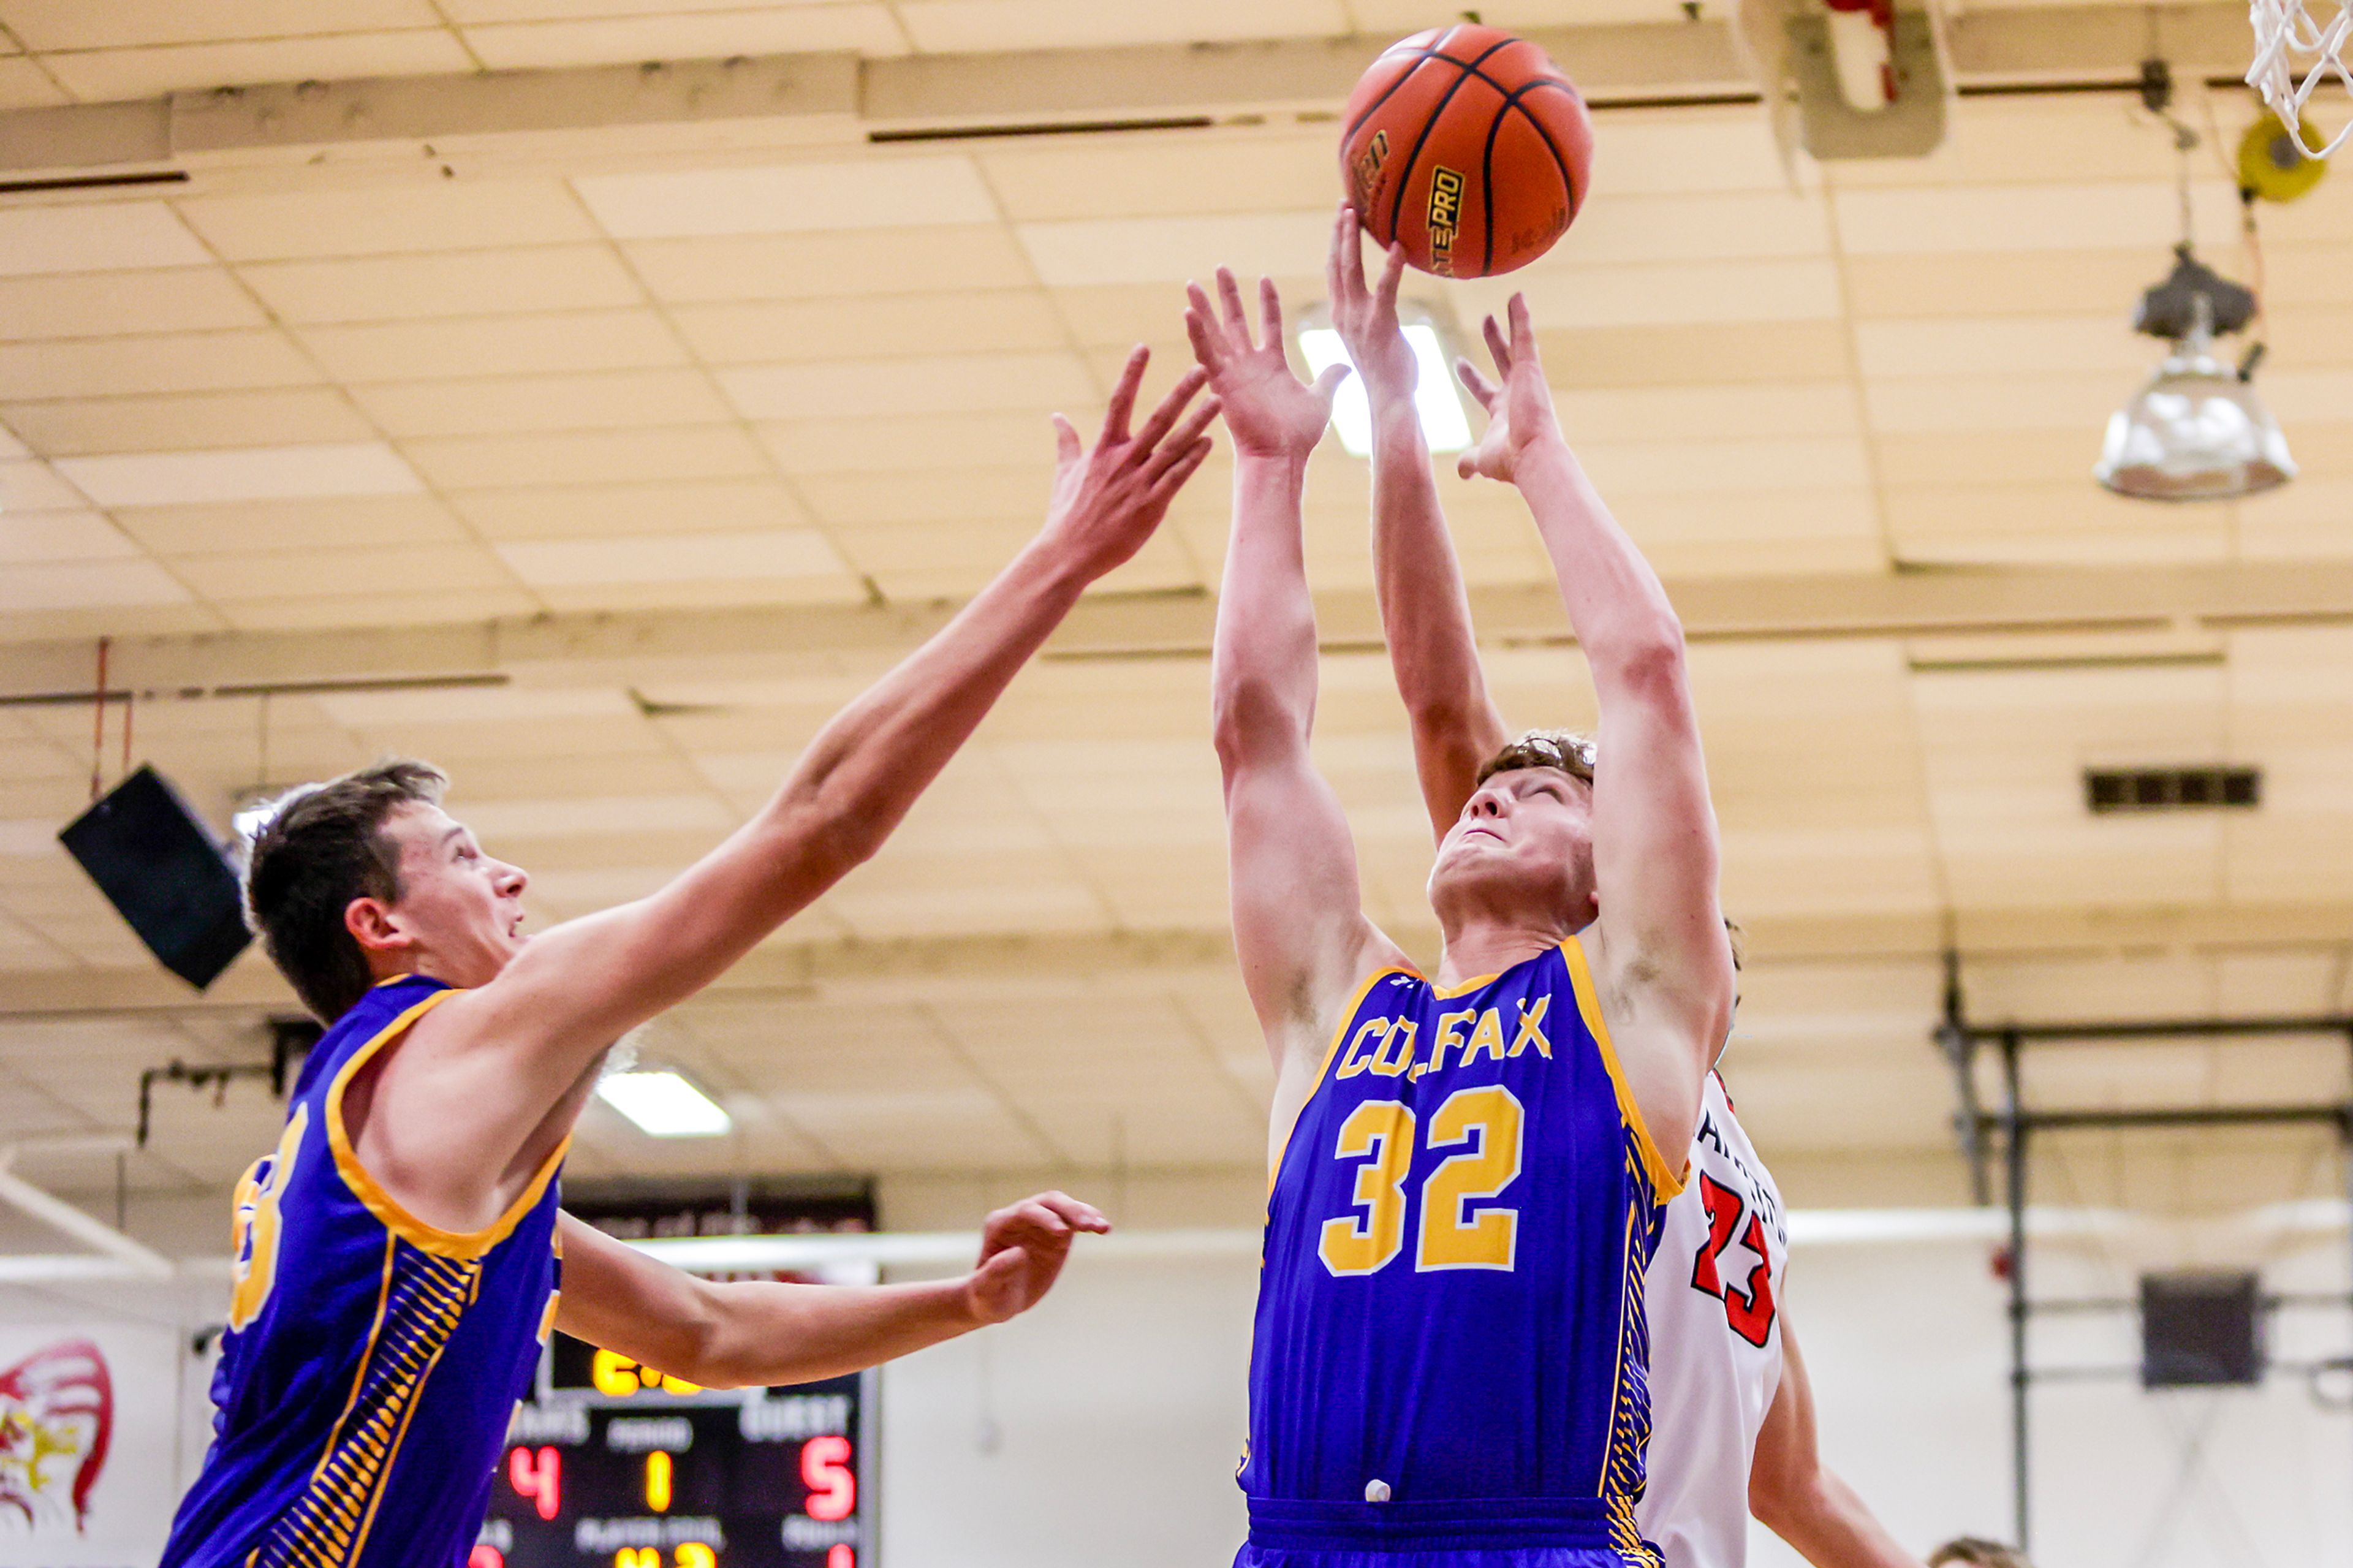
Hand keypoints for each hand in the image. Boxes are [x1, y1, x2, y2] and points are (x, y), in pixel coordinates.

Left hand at [962, 1191, 1109, 1324]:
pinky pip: (1075, 1221)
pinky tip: (1104, 1228)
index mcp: (1000, 1224)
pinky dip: (1090, 1221)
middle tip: (1088, 1225)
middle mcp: (1020, 1217)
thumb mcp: (985, 1291)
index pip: (1026, 1211)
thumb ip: (995, 1272)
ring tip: (1103, 1227)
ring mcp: (1040, 1223)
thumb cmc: (986, 1296)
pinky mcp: (1056, 1234)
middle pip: (1048, 1202)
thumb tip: (1017, 1253)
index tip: (1063, 1233)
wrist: (996, 1300)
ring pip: (1065, 1207)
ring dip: (1084, 1214)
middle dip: (1069, 1210)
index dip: (1045, 1218)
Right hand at [1038, 349, 1218, 580]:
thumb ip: (1066, 441)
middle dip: (1180, 392)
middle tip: (1201, 368)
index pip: (1118, 402)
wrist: (1068, 554)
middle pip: (1156, 419)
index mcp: (1102, 449)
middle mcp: (1122, 461)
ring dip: (1197, 422)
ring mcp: (1138, 483)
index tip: (1143, 347)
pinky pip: (1176, 478)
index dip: (1131, 374)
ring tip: (1218, 400)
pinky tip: (1209, 443)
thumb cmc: (1065, 513)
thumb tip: (1056, 416)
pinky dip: (1193, 460)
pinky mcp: (1150, 506)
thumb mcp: (1064, 473)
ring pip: (1173, 446)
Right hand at [1185, 268, 1349, 460]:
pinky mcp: (1222, 383)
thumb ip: (1329, 379)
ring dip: (1203, 309)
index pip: (1269, 322)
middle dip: (1228, 295)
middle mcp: (1249, 364)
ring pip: (1214, 333)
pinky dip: (1196, 334)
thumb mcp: (1321, 399)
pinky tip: (1187, 312)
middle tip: (1220, 268)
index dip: (1267, 301)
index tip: (1264, 277)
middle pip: (1235, 321)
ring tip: (1192, 284)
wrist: (1281, 456)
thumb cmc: (1299, 435)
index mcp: (1271, 364)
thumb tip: (1346, 366)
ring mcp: (1233, 372)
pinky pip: (1206, 354)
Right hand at [1327, 203, 1417, 410]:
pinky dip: (1390, 267)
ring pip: (1350, 271)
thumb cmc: (1388, 374)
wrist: (1390, 403)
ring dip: (1351, 240)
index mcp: (1342, 316)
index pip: (1334, 272)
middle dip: (1339, 232)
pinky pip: (1385, 289)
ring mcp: (1360, 319)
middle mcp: (1345, 314)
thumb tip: (1381, 301)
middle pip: (1337, 264)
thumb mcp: (1372, 340)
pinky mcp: (1381, 325)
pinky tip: (1398, 246)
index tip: (1341, 218)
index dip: (1336, 243)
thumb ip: (1371, 317)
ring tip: (1354, 213)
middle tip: (1344, 203)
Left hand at [1455, 294, 1564, 484]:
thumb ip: (1470, 460)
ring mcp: (1525, 379)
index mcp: (1502, 412)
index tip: (1458, 363)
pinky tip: (1517, 296)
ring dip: (1513, 321)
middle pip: (1502, 359)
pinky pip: (1525, 337)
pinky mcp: (1531, 370)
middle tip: (1485, 320)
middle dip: (1494, 340)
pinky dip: (1521, 317)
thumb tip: (1462, 471)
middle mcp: (1515, 392)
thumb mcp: (1483, 459)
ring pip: (1518, 343)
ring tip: (1511, 299)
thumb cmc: (1510, 462)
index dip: (1470, 377)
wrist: (1532, 458)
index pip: (1483, 390)